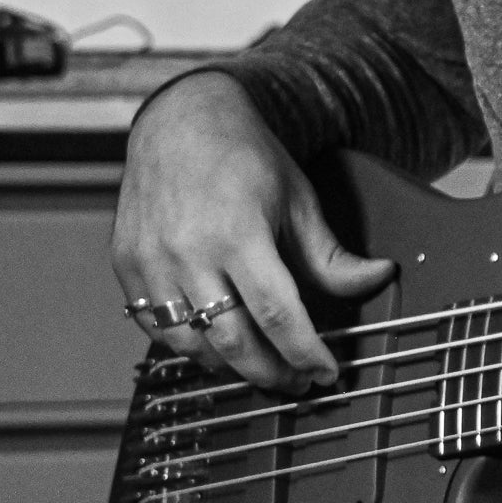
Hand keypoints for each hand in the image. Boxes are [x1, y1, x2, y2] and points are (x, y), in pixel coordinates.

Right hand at [112, 72, 395, 393]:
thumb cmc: (241, 156)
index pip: (277, 315)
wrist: (182, 121)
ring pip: (190, 343)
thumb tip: (374, 280)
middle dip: (271, 372)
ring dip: (228, 365)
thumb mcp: (298, 200)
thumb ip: (331, 255)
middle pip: (232, 341)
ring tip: (258, 364)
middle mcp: (189, 251)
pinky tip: (213, 343)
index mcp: (238, 233)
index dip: (304, 353)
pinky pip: (154, 326)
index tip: (323, 372)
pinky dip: (187, 344)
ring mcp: (151, 261)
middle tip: (295, 381)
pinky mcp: (127, 265)